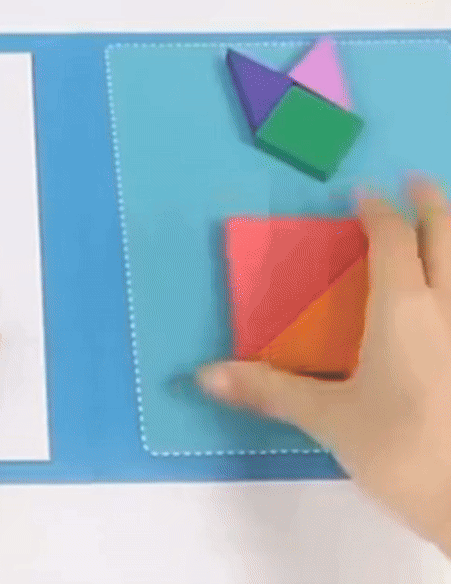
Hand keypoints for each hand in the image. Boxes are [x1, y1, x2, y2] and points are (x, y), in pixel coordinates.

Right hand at [198, 177, 450, 551]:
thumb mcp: (330, 420)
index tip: (364, 194)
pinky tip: (450, 289)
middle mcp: (448, 308)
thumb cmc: (403, 450)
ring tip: (444, 221)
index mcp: (404, 310)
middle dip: (430, 204)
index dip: (378, 212)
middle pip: (446, 236)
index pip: (393, 241)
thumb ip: (269, 390)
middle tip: (416, 181)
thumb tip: (204, 375)